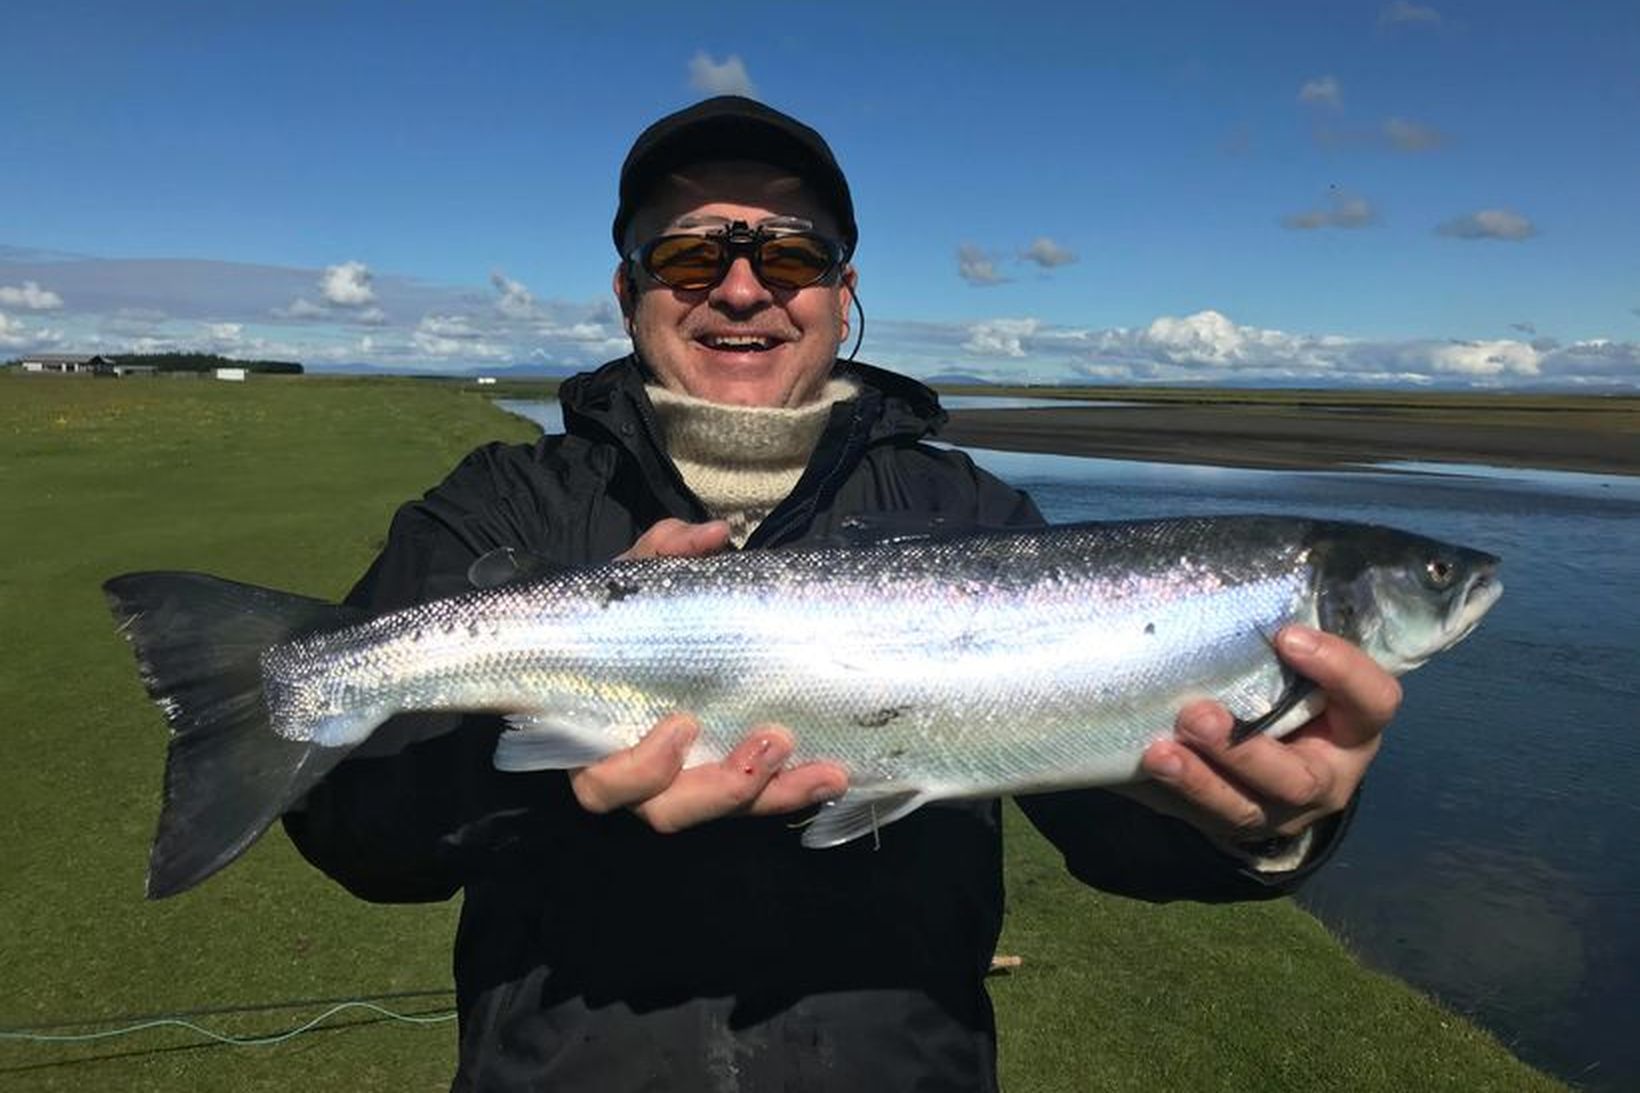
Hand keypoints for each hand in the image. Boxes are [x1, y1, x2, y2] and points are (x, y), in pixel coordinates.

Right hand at [573, 518, 849, 831]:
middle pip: (669, 812)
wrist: (649, 638)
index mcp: (598, 740)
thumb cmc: (627, 620)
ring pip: (724, 813)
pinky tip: (836, 773)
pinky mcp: (733, 784)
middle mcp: (642, 779)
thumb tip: (711, 536)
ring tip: (825, 770)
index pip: (604, 783)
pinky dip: (795, 791)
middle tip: (775, 740)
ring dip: (774, 795)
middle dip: (723, 787)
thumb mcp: (636, 581)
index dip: (640, 770)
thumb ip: (663, 554)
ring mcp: (690, 786)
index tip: (683, 725)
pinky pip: (760, 802)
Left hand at [1131, 625, 1401, 851]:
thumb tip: (1233, 580)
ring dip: (1198, 780)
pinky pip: (1197, 817)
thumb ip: (1287, 643)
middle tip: (1197, 715)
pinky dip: (1167, 792)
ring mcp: (1275, 811)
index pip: (1373, 702)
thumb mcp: (1302, 670)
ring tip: (1159, 752)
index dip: (1339, 671)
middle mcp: (1324, 780)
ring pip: (1242, 809)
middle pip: (1297, 778)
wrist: (1269, 767)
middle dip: (1244, 750)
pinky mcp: (1229, 825)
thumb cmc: (1288, 693)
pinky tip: (1141, 766)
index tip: (1288, 636)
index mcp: (1354, 730)